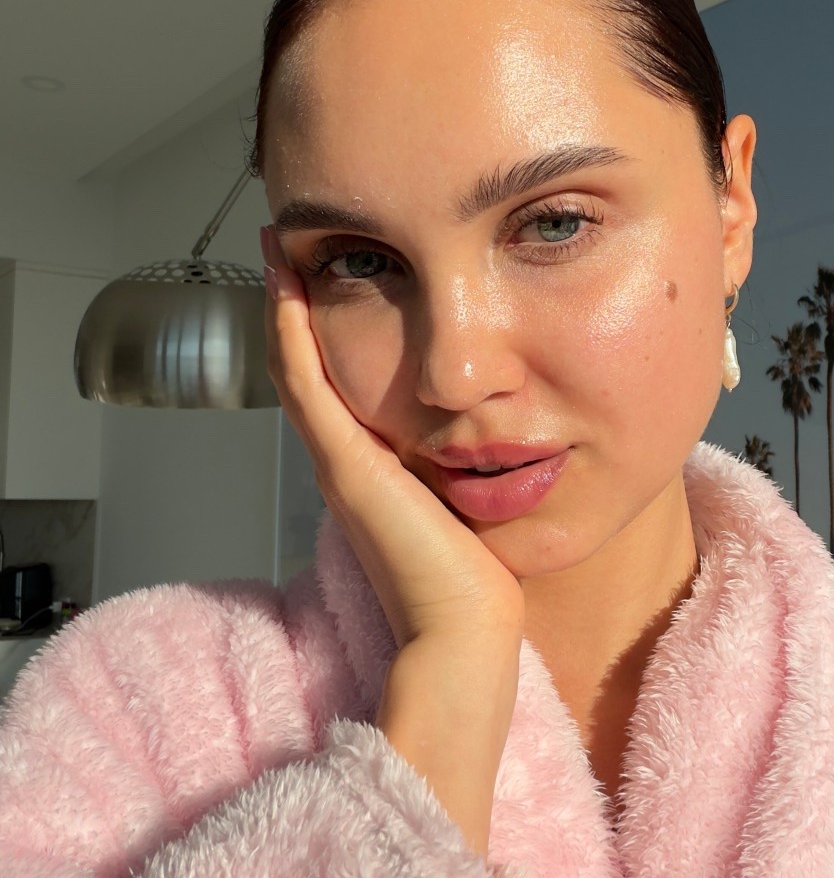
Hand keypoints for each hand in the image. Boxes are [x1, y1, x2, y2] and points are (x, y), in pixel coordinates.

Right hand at [261, 227, 524, 652]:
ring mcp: (337, 463)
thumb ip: (471, 466)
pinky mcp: (344, 467)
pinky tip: (289, 285)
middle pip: (306, 366)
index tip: (326, 272)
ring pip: (296, 366)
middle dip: (297, 304)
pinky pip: (306, 385)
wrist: (464, 634)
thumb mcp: (473, 505)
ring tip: (282, 248)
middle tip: (289, 243)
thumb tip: (506, 427)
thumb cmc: (479, 585)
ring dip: (286, 305)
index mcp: (371, 470)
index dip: (323, 329)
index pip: (337, 384)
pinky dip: (292, 333)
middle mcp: (345, 462)